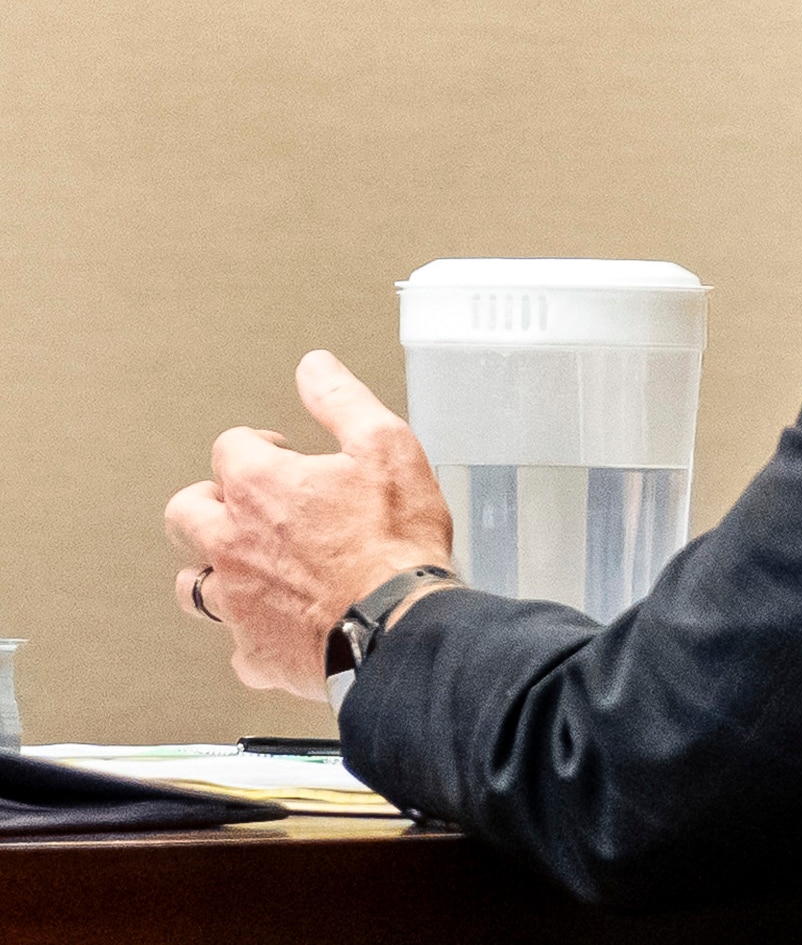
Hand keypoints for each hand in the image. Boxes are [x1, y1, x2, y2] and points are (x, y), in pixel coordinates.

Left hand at [165, 351, 455, 700]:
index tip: (285, 454)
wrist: (399, 624)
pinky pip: (236, 644)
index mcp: (258, 487)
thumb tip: (314, 367)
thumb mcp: (384, 446)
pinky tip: (277, 625)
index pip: (229, 448)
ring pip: (193, 584)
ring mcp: (237, 601)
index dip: (258, 445)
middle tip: (244, 505)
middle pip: (184, 513)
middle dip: (209, 502)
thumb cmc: (394, 540)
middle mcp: (231, 542)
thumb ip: (342, 400)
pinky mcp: (254, 650)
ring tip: (246, 566)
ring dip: (213, 569)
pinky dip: (252, 633)